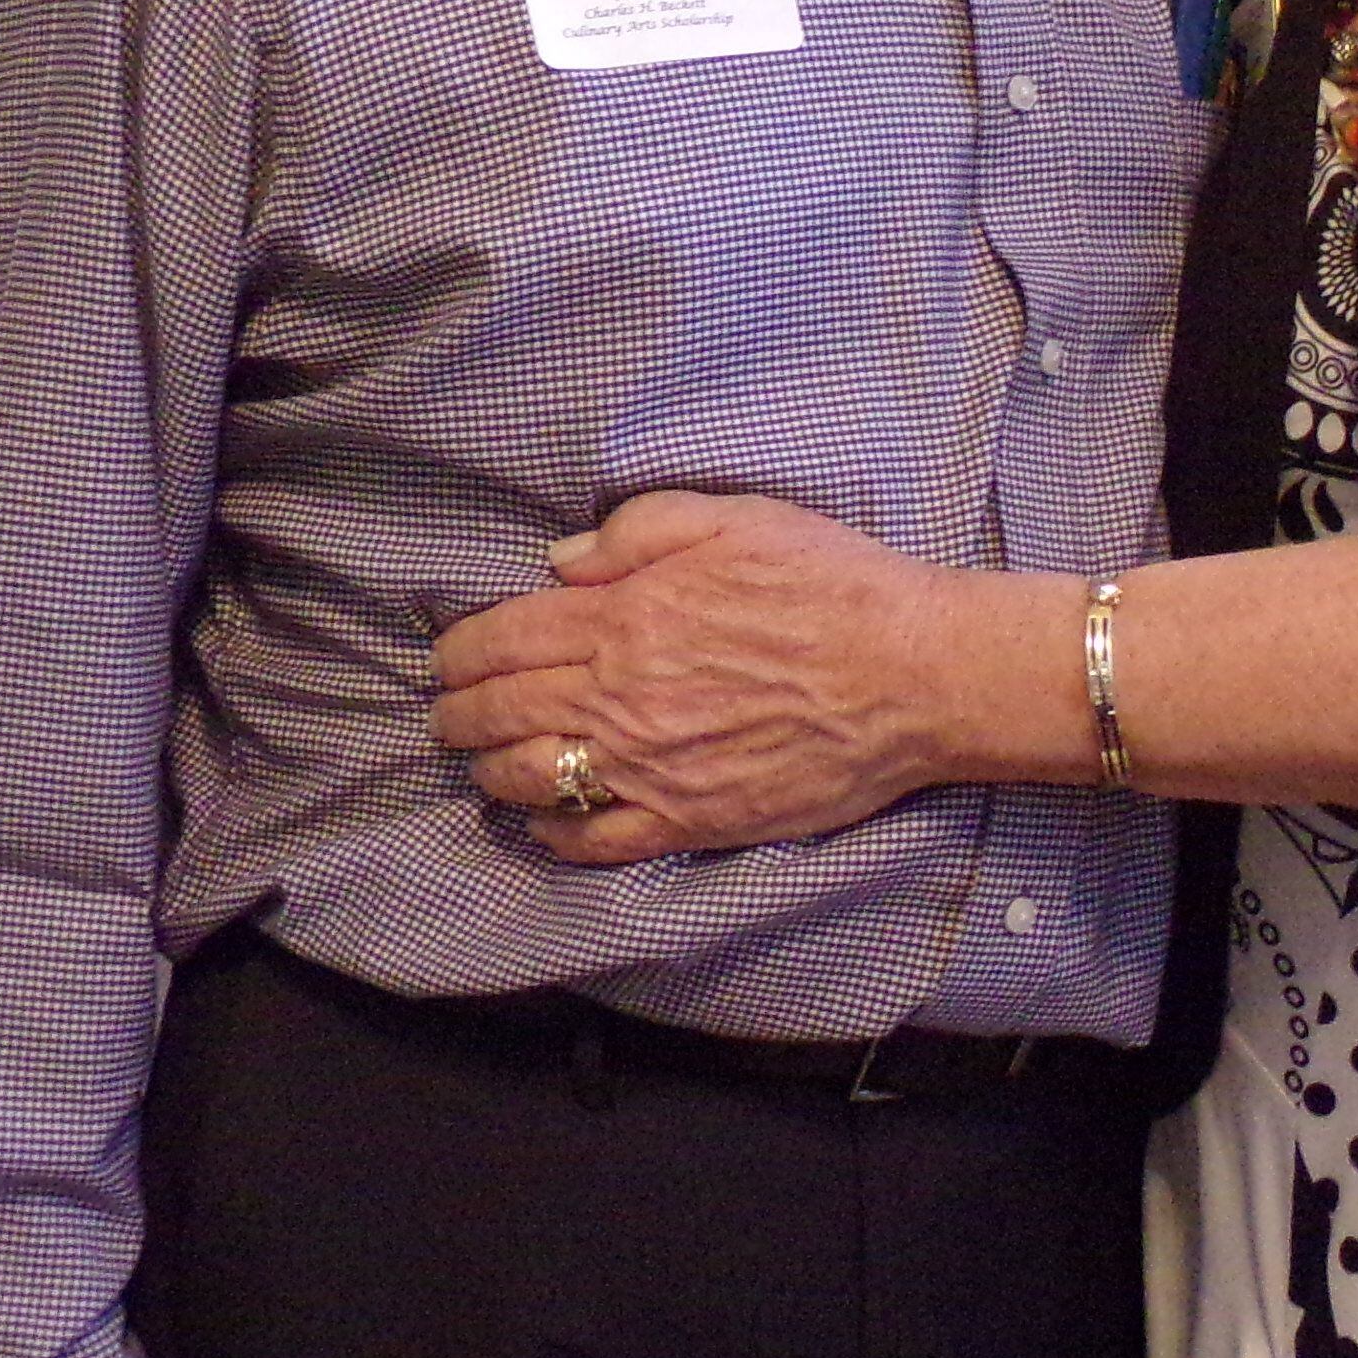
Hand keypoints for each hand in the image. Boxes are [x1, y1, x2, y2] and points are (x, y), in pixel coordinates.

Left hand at [431, 492, 958, 861]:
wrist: (914, 675)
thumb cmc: (833, 586)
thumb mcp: (735, 517)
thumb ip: (635, 531)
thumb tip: (558, 563)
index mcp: (625, 616)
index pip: (504, 638)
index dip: (459, 650)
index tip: (447, 656)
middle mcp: (621, 696)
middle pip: (501, 711)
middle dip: (456, 713)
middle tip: (444, 713)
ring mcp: (651, 766)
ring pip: (531, 780)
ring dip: (488, 772)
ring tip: (479, 765)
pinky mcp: (689, 820)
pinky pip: (595, 840)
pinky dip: (551, 833)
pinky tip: (540, 823)